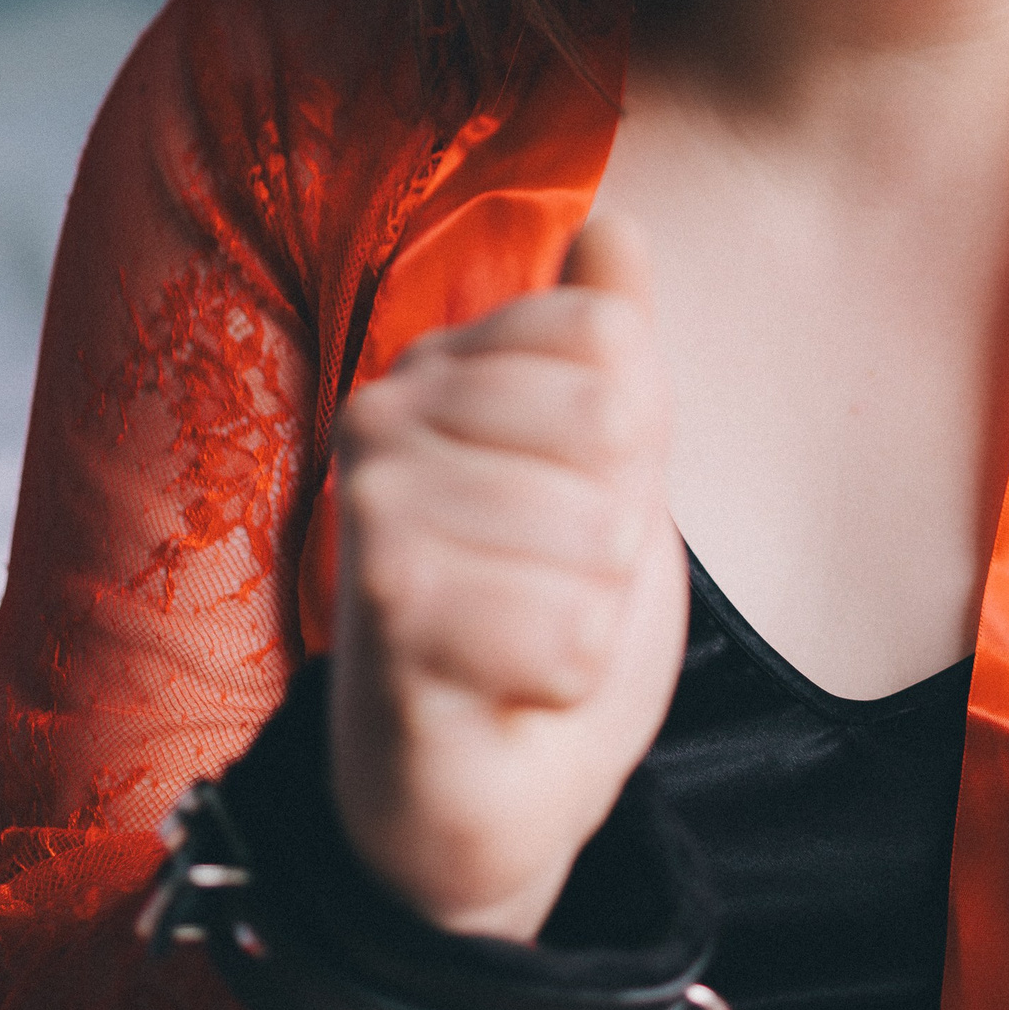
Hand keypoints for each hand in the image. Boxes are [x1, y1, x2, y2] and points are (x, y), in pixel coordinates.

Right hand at [328, 214, 688, 936]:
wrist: (484, 782)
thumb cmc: (534, 614)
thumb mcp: (601, 468)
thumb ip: (606, 348)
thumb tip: (614, 227)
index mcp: (439, 366)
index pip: (614, 338)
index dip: (635, 446)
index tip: (571, 504)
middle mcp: (384, 416)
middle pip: (614, 426)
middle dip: (617, 534)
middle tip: (548, 584)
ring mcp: (373, 513)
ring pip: (600, 534)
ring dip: (592, 613)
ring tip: (523, 635)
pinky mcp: (387, 618)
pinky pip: (572, 631)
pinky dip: (566, 680)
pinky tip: (507, 688)